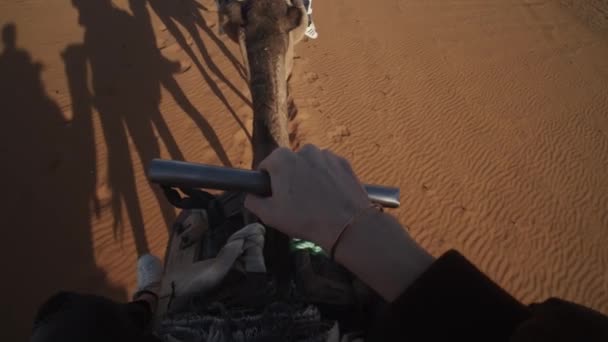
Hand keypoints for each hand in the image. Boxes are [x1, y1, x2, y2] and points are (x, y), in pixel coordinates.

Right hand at [245, 144, 370, 250]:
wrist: (346, 225)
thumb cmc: (305, 219)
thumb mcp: (269, 215)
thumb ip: (253, 201)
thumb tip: (250, 196)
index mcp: (282, 159)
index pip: (267, 166)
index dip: (268, 183)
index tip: (276, 197)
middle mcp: (304, 150)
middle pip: (290, 164)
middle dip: (290, 178)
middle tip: (296, 202)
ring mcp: (326, 155)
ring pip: (310, 165)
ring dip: (309, 177)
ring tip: (315, 201)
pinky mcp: (343, 162)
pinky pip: (328, 168)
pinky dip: (327, 178)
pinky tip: (329, 197)